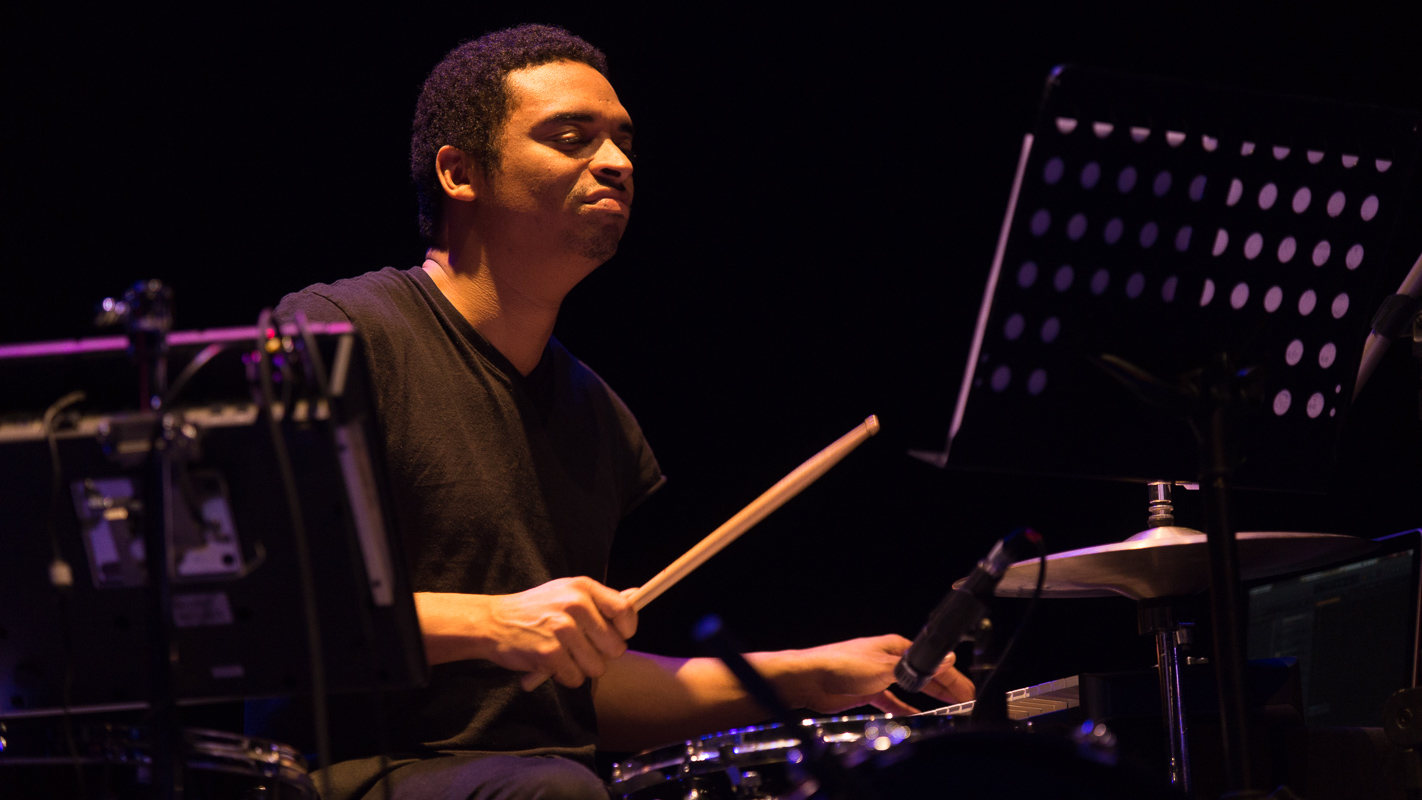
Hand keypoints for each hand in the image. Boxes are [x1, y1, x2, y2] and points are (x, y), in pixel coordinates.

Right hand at [414, 578, 636, 687]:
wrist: (493, 622)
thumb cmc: (536, 609)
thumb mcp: (567, 592)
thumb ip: (600, 599)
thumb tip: (637, 595)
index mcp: (583, 588)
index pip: (625, 611)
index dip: (627, 629)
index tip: (619, 636)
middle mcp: (575, 605)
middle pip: (615, 646)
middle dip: (603, 655)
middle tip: (584, 650)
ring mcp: (562, 629)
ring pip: (597, 667)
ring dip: (583, 668)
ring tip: (565, 656)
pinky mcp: (550, 654)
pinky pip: (575, 678)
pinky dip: (566, 677)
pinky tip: (553, 664)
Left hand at [766, 634, 973, 715]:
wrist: (810, 678)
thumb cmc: (842, 664)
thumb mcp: (885, 666)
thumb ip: (915, 668)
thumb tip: (944, 658)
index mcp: (895, 647)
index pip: (932, 663)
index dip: (952, 677)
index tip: (967, 690)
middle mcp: (889, 659)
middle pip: (924, 675)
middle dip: (945, 688)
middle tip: (964, 701)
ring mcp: (878, 675)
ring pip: (910, 688)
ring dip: (928, 697)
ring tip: (948, 708)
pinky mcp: (868, 691)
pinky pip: (892, 701)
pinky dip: (904, 707)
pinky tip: (914, 715)